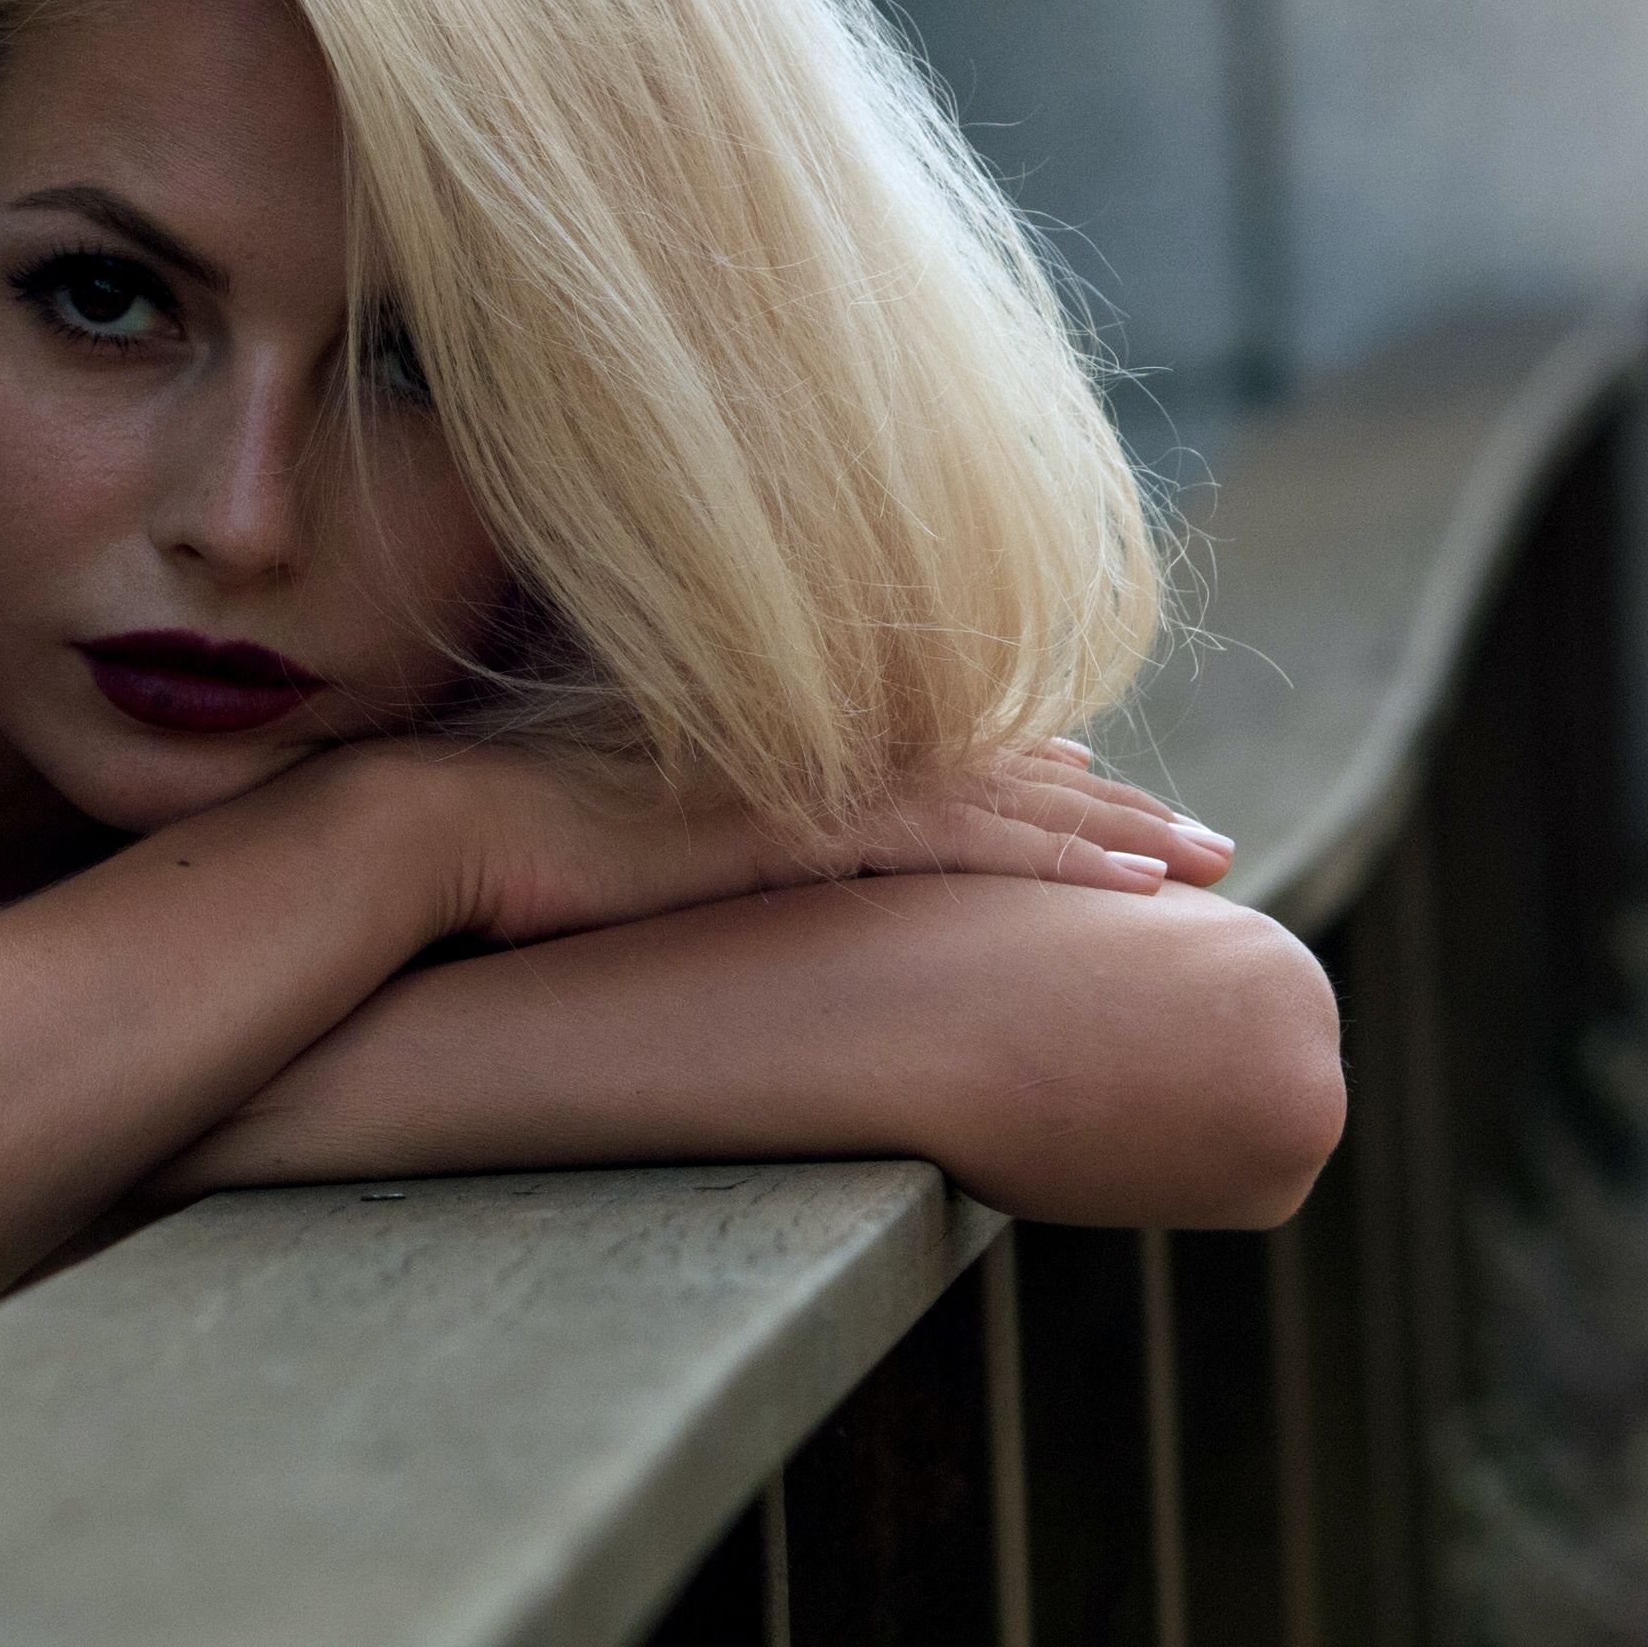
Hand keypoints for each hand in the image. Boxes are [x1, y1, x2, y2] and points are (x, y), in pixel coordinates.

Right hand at [423, 735, 1234, 949]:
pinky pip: (969, 847)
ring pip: (1011, 801)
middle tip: (1207, 844)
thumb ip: (696, 852)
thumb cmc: (504, 855)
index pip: (944, 759)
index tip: (1110, 792)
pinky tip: (1134, 892)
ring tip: (1208, 864)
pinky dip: (1060, 864)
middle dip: (1116, 810)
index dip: (1037, 778)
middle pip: (1005, 773)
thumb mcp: (630, 851)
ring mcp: (819, 783)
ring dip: (1121, 836)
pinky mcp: (812, 829)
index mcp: (786, 754)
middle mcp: (819, 754)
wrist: (439, 837)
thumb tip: (717, 874)